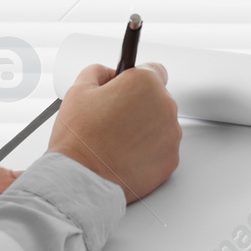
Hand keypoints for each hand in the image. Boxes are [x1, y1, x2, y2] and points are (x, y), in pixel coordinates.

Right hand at [49, 62, 180, 202]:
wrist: (82, 179)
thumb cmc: (80, 138)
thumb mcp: (79, 90)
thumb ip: (99, 72)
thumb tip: (108, 74)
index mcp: (145, 83)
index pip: (155, 71)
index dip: (138, 80)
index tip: (128, 89)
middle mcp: (164, 106)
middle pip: (157, 99)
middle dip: (139, 106)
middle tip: (114, 119)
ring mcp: (171, 135)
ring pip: (161, 125)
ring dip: (145, 129)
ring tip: (117, 140)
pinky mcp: (171, 160)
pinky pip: (163, 149)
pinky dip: (149, 152)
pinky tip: (126, 155)